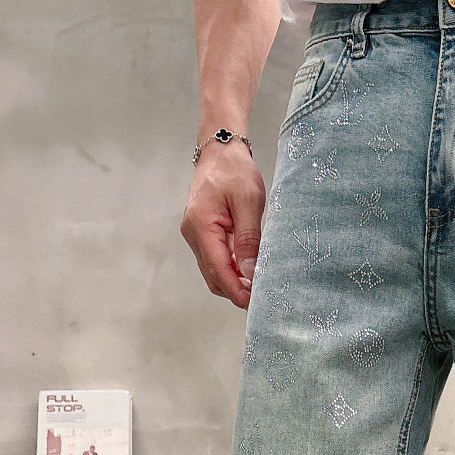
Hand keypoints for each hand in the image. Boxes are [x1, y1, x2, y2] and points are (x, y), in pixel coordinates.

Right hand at [180, 144, 265, 308]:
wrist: (220, 150)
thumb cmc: (234, 171)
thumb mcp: (248, 202)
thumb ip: (249, 239)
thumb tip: (251, 272)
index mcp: (201, 226)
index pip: (217, 270)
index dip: (235, 291)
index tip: (253, 303)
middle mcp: (193, 234)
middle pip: (213, 276)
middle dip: (235, 290)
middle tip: (261, 298)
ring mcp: (196, 234)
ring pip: (213, 270)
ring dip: (234, 281)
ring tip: (258, 286)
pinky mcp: (203, 233)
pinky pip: (216, 259)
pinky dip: (231, 269)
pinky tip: (249, 270)